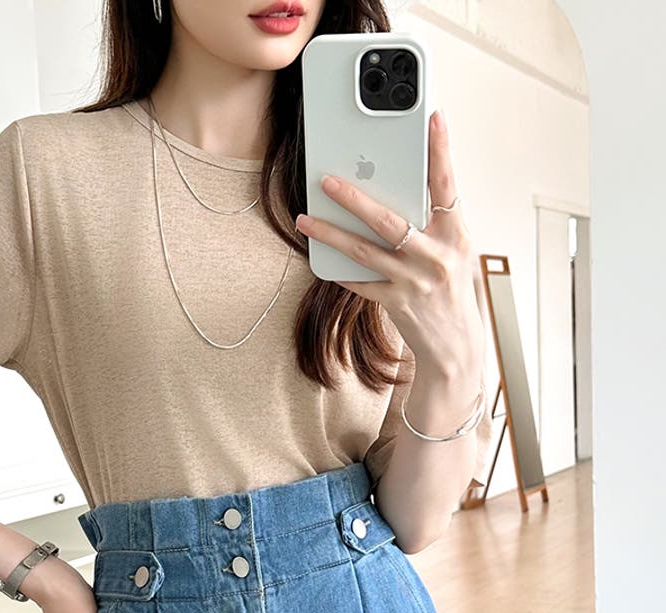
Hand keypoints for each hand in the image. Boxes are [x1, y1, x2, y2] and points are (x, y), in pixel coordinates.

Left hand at [295, 109, 483, 380]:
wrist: (456, 345)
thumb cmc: (452, 291)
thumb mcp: (454, 251)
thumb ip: (432, 222)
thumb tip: (397, 191)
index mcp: (457, 235)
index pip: (447, 185)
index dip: (441, 151)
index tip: (432, 118)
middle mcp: (437, 256)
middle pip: (389, 220)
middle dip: (354, 198)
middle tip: (326, 180)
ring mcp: (415, 281)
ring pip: (364, 251)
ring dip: (330, 233)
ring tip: (305, 219)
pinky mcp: (396, 303)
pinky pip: (359, 281)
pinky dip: (339, 269)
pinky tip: (320, 257)